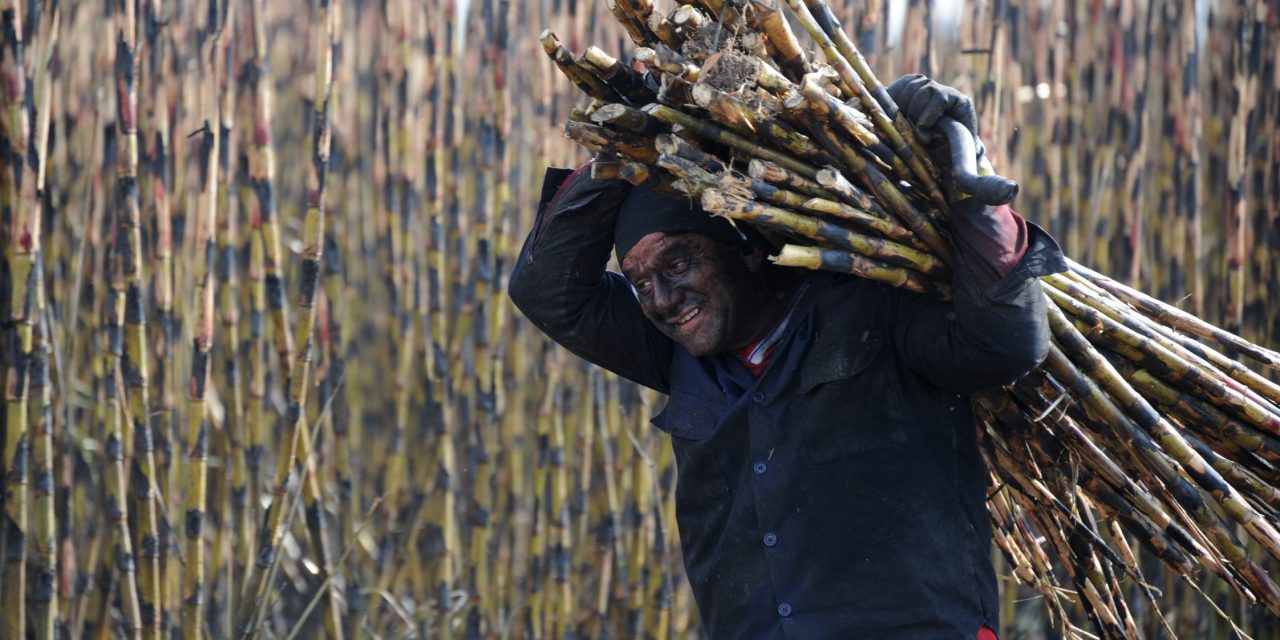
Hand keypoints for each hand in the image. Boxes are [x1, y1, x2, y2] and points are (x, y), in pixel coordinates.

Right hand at [887, 75, 1015, 205]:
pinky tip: (898, 116)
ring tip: (908, 128)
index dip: (927, 117)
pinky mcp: (907, 84)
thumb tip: (998, 177)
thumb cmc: (945, 159)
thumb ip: (976, 168)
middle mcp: (943, 91)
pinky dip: (892, 102)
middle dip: (914, 117)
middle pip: (921, 91)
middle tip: (915, 136)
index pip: (938, 96)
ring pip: (908, 90)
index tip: (923, 137)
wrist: (923, 149)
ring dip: (902, 111)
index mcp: (960, 105)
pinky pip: (894, 88)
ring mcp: (925, 86)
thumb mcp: (962, 162)